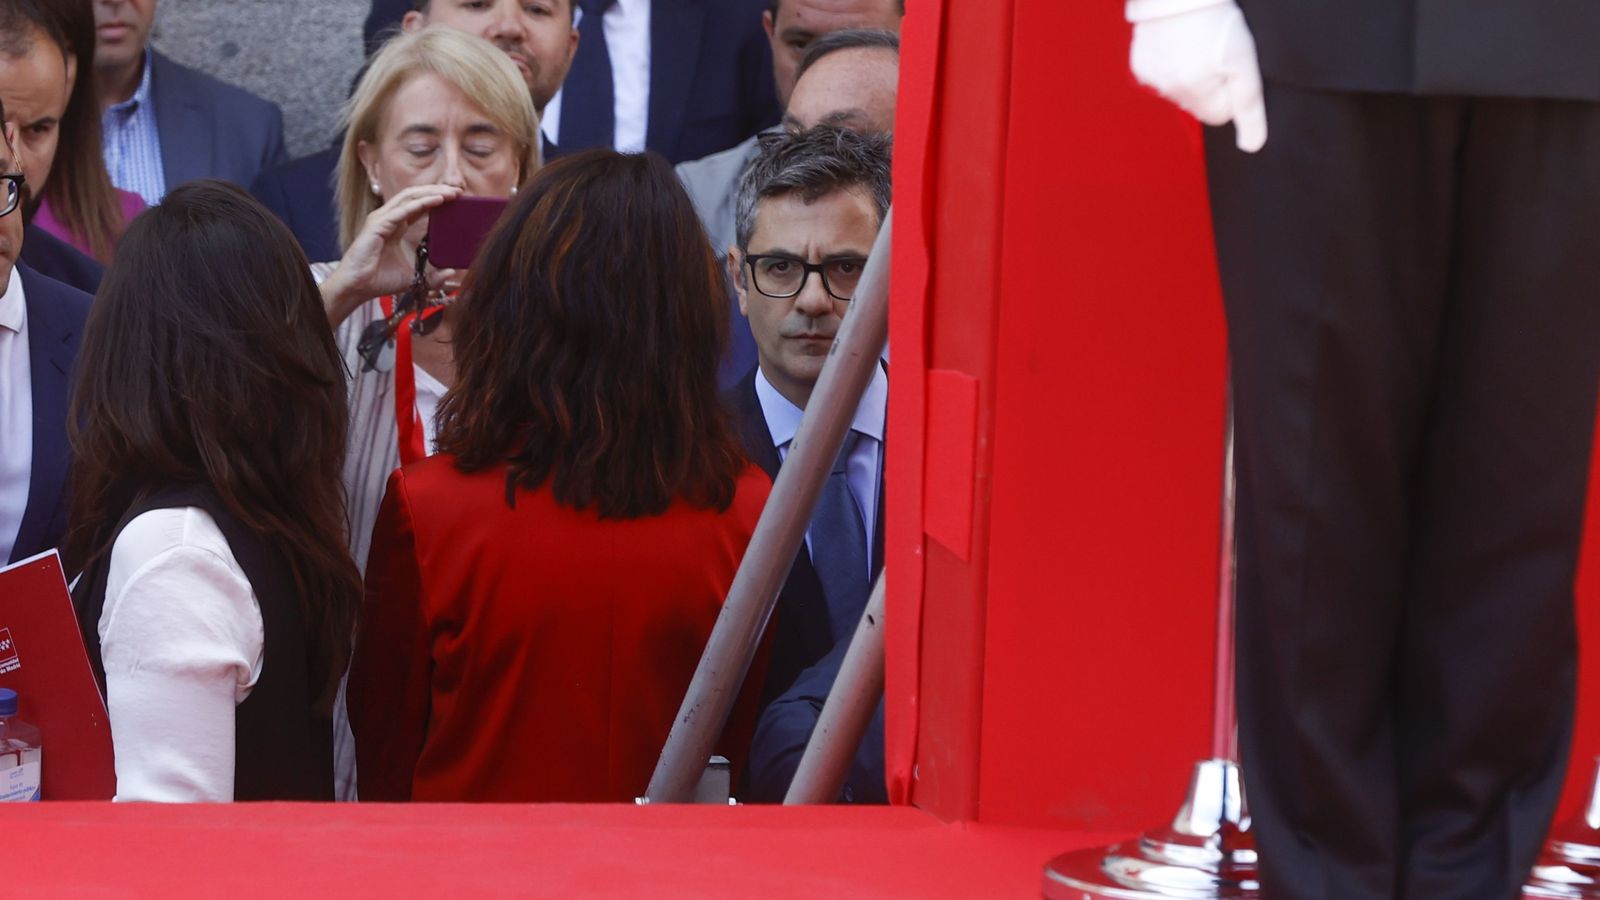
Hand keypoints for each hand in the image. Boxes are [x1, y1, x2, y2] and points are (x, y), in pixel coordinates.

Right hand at [320, 184, 463, 326]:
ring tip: (452, 193)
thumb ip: (433, 276)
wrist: (358, 287)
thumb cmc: (380, 280)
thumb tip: (451, 272)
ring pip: (409, 197)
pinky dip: (420, 204)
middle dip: (437, 191)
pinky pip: (402, 210)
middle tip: (459, 192)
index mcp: (396, 225)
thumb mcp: (414, 277)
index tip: (457, 199)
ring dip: (432, 193)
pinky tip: (437, 201)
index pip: (418, 205)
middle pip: (415, 196)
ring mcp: (382, 219)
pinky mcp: (377, 225)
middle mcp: (389, 218)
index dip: (437, 199)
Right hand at [1127, 0, 1266, 152]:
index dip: (1231, 92)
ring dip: (1190, 75)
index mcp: (1194, 93)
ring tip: (1195, 45)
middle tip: (1213, 53)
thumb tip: (1251, 145)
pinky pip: (1161, 78)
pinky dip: (1171, 65)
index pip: (1220, 116)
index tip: (1229, 68)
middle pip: (1200, 106)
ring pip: (1180, 92)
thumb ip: (1249, 106)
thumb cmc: (1215, 19)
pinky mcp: (1140, 66)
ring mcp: (1150, 79)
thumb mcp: (1244, 61)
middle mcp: (1169, 91)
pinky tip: (1177, 45)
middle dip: (1210, 86)